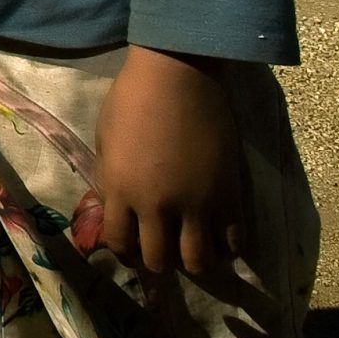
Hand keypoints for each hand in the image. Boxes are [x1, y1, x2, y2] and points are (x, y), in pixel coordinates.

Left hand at [96, 47, 245, 275]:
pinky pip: (233, 240)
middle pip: (159, 261)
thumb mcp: (105, 140)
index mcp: (121, 189)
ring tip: (193, 251)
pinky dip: (227, 248)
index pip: (119, 242)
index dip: (124, 249)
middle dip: (158, 263)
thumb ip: (112, 179)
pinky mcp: (229, 194)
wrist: (176, 74)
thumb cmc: (132, 98)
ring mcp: (197, 203)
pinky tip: (222, 241)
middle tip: (163, 252)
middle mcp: (158, 205)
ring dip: (194, 263)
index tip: (131, 246)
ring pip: (198, 262)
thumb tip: (118, 207)